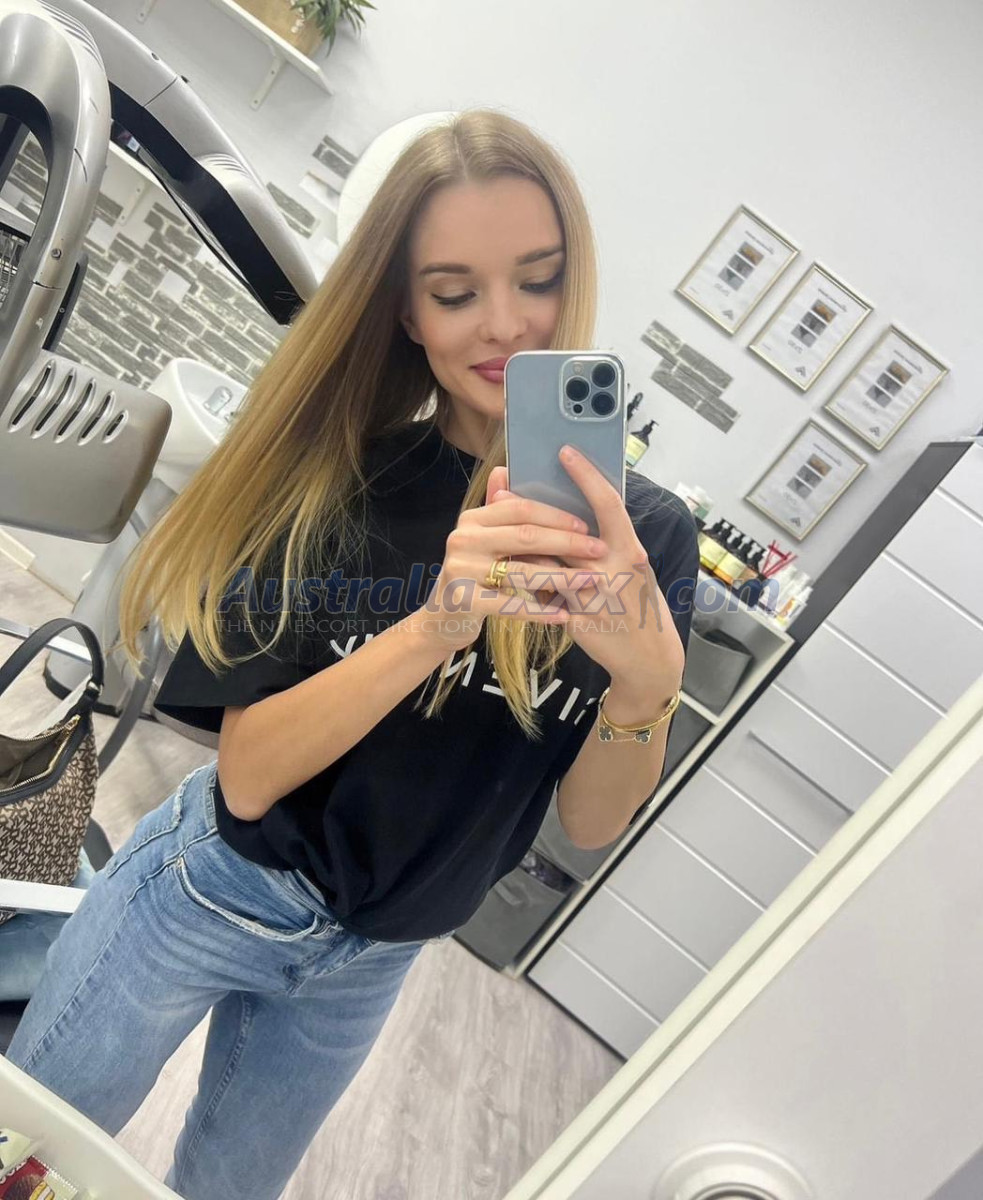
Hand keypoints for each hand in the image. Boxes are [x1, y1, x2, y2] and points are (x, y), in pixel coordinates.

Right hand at [410, 464, 605, 653]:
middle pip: (525, 536)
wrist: (441, 619)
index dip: (556, 515)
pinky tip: (564, 615)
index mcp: (472, 519)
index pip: (520, 508)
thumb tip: (505, 468)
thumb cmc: (473, 576)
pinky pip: (511, 605)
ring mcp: (461, 570)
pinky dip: (540, 611)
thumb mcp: (482, 540)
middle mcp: (463, 539)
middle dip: (567, 542)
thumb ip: (497, 510)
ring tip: (591, 581)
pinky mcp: (463, 601)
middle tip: (599, 550)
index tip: (587, 526)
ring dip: (562, 577)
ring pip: (522, 572)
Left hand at [491, 446, 684, 687]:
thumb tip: (569, 503)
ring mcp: (595, 597)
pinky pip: (542, 595)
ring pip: (545, 564)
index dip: (586, 475)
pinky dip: (524, 581)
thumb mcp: (630, 565)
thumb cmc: (637, 602)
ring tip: (496, 530)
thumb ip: (604, 537)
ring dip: (519, 548)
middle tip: (503, 493)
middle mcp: (615, 571)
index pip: (608, 504)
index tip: (565, 451)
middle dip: (530, 513)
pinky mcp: (577, 621)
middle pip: (563, 533)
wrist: (648, 657)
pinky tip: (508, 572)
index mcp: (631, 550)